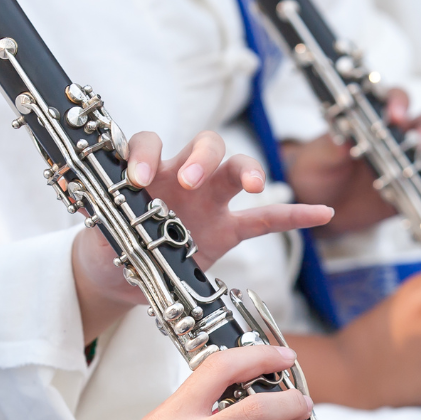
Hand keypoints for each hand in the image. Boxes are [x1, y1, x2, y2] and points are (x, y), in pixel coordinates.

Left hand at [72, 130, 334, 343]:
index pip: (150, 143)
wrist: (120, 275)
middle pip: (205, 145)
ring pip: (235, 170)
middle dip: (203, 156)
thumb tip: (98, 213)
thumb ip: (107, 223)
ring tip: (253, 187)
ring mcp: (210, 203)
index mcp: (151, 175)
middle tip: (191, 180)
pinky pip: (267, 220)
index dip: (146, 154)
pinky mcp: (229, 231)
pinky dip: (294, 216)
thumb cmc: (108, 246)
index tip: (140, 179)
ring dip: (247, 171)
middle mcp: (184, 179)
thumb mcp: (101, 236)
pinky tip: (322, 214)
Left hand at [284, 89, 420, 235]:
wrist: (317, 204)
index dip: (401, 102)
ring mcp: (414, 165)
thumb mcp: (319, 154)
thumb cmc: (317, 169)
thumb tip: (344, 133)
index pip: (399, 99)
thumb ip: (332, 143)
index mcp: (379, 118)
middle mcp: (402, 138)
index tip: (395, 116)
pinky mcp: (417, 192)